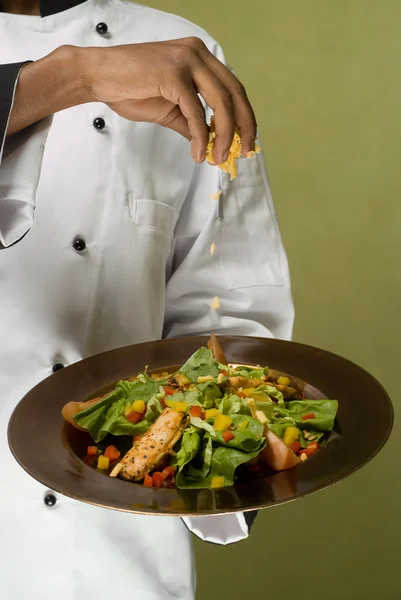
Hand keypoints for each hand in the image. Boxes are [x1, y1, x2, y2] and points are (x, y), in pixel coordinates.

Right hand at [83, 37, 256, 163]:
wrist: (99, 77)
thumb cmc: (130, 89)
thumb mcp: (170, 109)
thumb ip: (192, 123)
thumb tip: (209, 145)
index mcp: (200, 58)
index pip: (232, 88)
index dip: (243, 116)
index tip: (246, 141)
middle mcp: (198, 54)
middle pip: (235, 93)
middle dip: (243, 126)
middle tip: (245, 152)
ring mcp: (186, 60)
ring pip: (220, 102)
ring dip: (223, 136)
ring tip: (219, 158)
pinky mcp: (173, 74)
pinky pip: (195, 112)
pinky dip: (200, 136)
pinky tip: (198, 154)